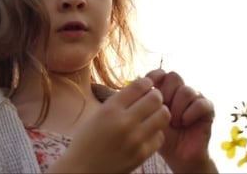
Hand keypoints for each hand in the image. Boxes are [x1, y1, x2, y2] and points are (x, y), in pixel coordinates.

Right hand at [51, 77, 170, 172]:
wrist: (82, 170)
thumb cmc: (87, 140)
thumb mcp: (97, 115)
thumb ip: (118, 103)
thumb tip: (142, 89)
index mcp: (110, 109)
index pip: (139, 86)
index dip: (147, 82)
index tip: (148, 85)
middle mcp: (124, 122)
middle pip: (155, 98)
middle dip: (156, 96)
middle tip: (154, 99)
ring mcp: (135, 139)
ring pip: (163, 116)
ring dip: (160, 112)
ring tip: (153, 115)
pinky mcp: (142, 154)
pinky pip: (160, 136)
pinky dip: (156, 132)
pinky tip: (148, 133)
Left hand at [146, 69, 216, 172]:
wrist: (176, 155)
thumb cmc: (158, 135)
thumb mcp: (146, 117)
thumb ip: (141, 101)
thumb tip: (133, 85)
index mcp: (163, 89)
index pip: (160, 73)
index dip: (154, 78)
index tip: (149, 91)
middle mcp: (179, 90)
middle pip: (174, 77)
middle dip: (166, 94)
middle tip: (162, 111)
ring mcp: (194, 98)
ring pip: (187, 90)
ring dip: (177, 107)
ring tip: (174, 122)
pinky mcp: (207, 109)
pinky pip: (201, 103)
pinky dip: (191, 113)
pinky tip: (184, 123)